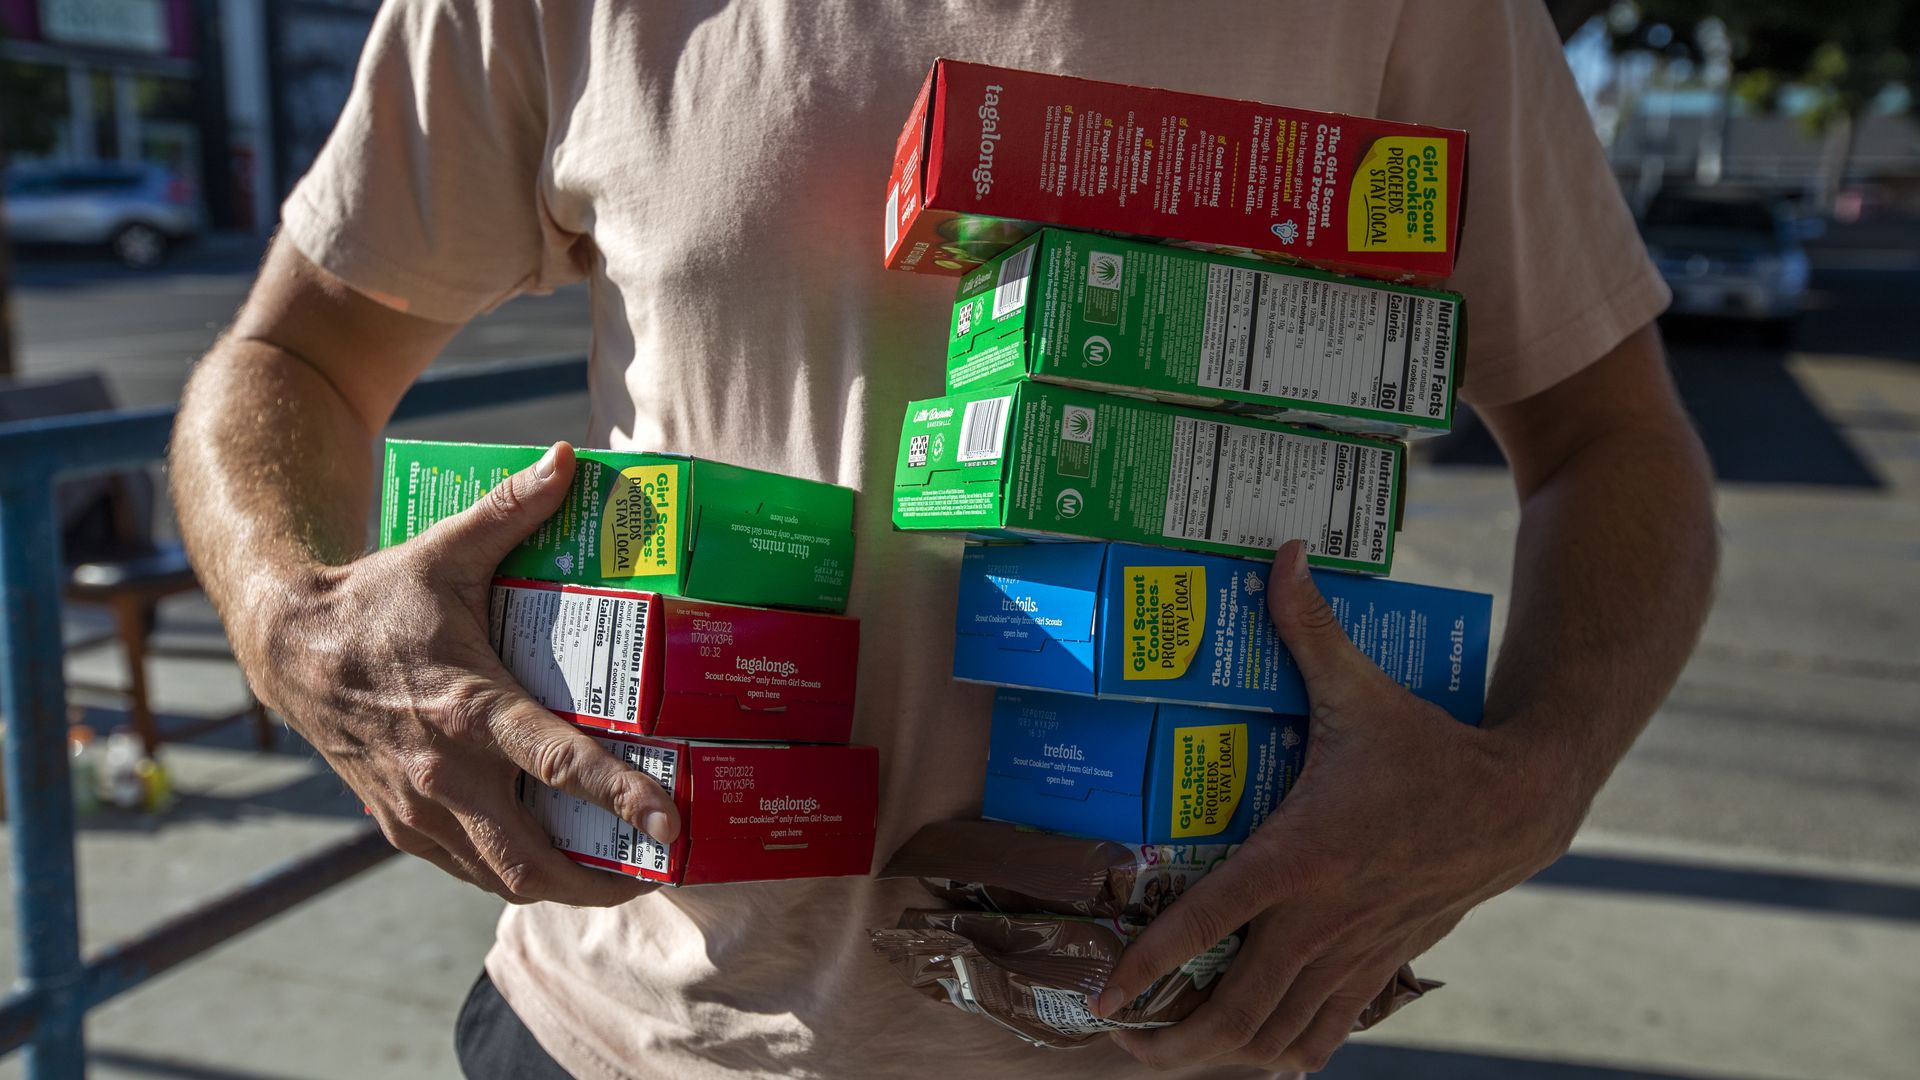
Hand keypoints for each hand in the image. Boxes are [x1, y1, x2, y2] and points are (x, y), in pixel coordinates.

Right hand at [243, 442, 679, 904]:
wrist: (287, 646)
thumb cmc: (377, 599)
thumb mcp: (443, 549)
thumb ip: (511, 509)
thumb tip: (567, 459)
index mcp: (467, 708)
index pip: (557, 765)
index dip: (621, 798)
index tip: (672, 825)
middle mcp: (443, 772)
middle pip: (532, 858)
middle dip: (600, 879)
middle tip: (658, 871)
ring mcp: (418, 808)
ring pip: (500, 876)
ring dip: (562, 886)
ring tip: (620, 878)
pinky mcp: (401, 825)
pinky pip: (467, 870)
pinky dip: (515, 874)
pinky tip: (555, 863)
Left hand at [1094, 539, 1578, 1071]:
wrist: (1521, 800)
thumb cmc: (1428, 745)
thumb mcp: (1361, 688)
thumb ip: (1307, 627)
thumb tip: (1280, 553)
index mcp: (1299, 856)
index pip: (1207, 924)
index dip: (1149, 966)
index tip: (1102, 999)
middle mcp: (1320, 918)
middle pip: (1234, 1008)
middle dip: (1171, 1040)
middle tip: (1122, 1044)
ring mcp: (1352, 953)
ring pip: (1278, 1036)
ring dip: (1220, 1057)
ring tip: (1169, 1058)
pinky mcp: (1381, 966)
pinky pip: (1327, 1031)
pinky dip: (1287, 1054)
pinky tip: (1258, 1062)